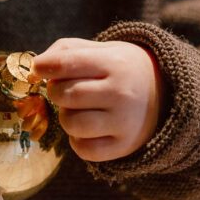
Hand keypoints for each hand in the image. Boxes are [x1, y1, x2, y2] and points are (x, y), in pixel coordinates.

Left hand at [30, 38, 162, 161]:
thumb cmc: (121, 69)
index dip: (46, 65)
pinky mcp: (123, 146)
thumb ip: (66, 51)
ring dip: (66, 116)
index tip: (39, 68)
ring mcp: (124, 122)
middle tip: (65, 88)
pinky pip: (83, 149)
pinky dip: (77, 139)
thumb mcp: (102, 50)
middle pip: (66, 94)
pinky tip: (87, 128)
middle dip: (56, 91)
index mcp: (115, 63)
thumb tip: (35, 69)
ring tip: (77, 109)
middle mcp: (122, 93)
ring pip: (72, 123)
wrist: (164, 95)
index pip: (69, 63)